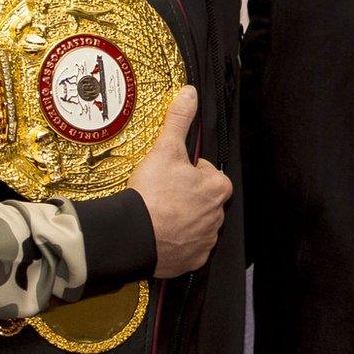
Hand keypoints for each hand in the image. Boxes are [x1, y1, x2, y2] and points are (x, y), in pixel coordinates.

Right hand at [130, 86, 231, 277]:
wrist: (135, 235)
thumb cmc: (153, 192)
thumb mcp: (165, 148)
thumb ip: (179, 119)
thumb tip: (191, 92)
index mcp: (218, 188)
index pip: (208, 173)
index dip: (188, 171)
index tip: (171, 174)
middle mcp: (218, 216)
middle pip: (202, 199)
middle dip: (186, 196)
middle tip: (162, 194)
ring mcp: (206, 240)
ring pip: (196, 223)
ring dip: (181, 219)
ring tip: (158, 214)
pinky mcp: (193, 260)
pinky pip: (187, 248)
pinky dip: (176, 242)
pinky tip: (159, 234)